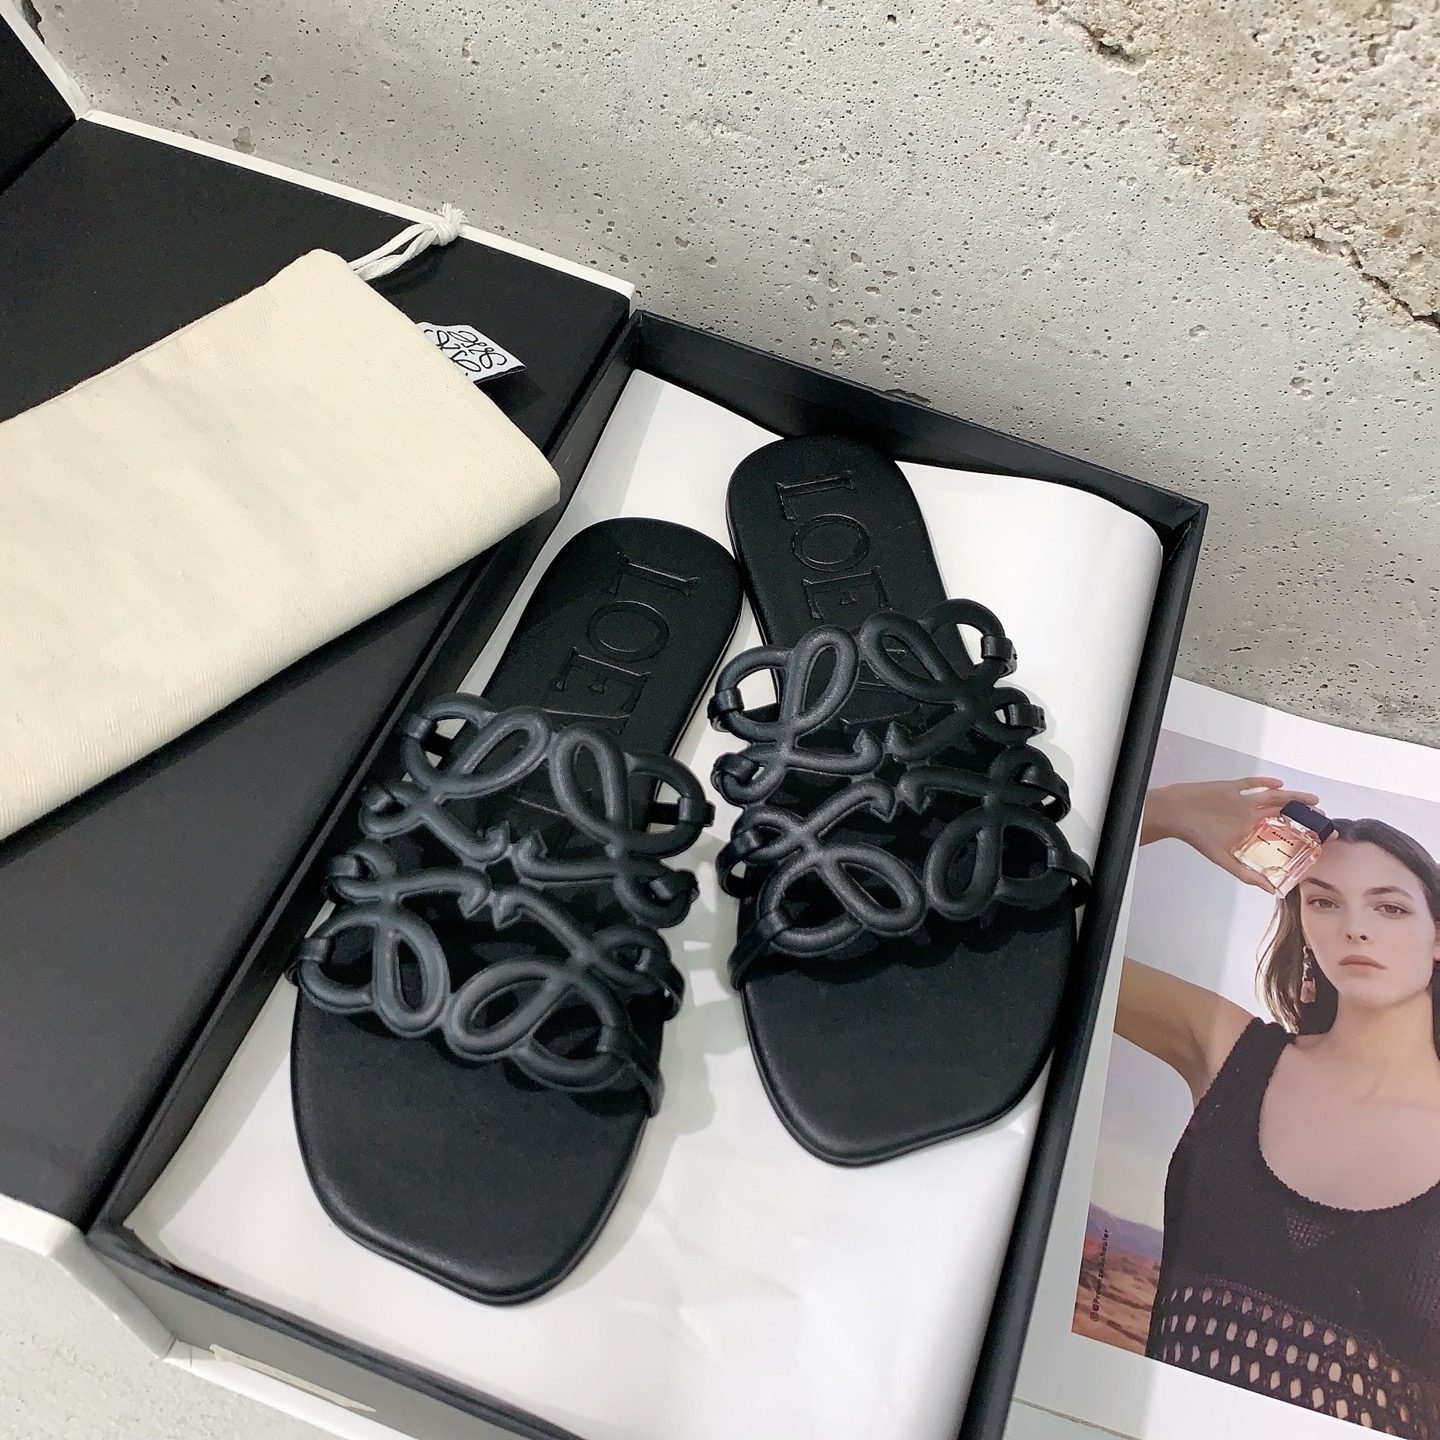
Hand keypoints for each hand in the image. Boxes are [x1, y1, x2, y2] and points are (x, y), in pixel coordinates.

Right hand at [1140, 777, 1320, 890]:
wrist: (1174, 814)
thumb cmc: (1196, 836)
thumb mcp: (1223, 859)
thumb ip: (1247, 874)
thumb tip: (1272, 891)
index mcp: (1250, 831)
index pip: (1281, 832)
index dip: (1301, 834)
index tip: (1320, 837)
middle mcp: (1249, 815)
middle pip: (1283, 813)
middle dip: (1304, 815)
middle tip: (1322, 818)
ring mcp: (1242, 800)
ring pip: (1273, 797)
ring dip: (1293, 797)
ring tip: (1312, 800)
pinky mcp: (1231, 787)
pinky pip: (1250, 783)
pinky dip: (1264, 782)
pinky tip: (1278, 784)